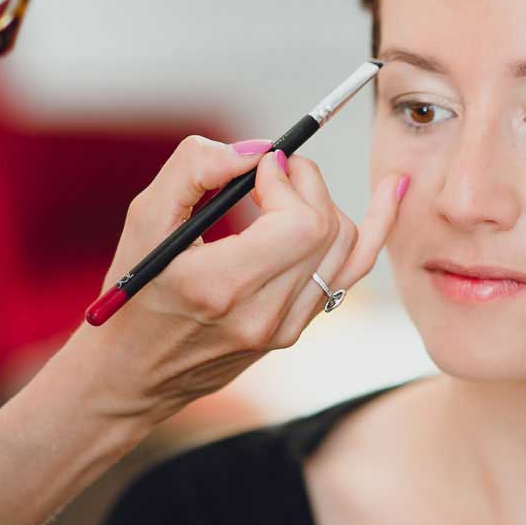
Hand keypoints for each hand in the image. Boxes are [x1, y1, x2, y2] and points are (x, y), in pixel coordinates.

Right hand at [57, 136, 407, 439]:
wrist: (133, 373)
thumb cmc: (134, 290)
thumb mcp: (144, 220)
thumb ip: (194, 170)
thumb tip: (258, 151)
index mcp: (222, 287)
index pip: (299, 224)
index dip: (287, 181)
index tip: (254, 172)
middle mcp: (262, 316)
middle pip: (327, 229)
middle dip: (306, 182)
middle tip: (269, 172)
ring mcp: (285, 329)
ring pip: (345, 246)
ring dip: (323, 201)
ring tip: (284, 189)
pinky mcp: (295, 331)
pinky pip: (349, 273)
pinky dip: (369, 229)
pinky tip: (392, 193)